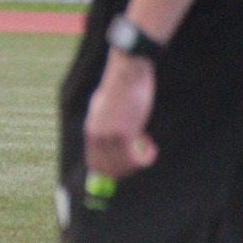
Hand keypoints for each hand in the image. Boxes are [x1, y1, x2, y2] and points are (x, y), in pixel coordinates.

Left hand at [82, 51, 158, 178]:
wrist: (127, 71)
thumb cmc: (121, 87)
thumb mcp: (105, 109)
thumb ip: (104, 127)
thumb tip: (110, 146)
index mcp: (90, 131)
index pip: (94, 164)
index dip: (111, 171)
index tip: (125, 169)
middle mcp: (97, 137)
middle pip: (108, 170)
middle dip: (127, 169)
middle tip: (141, 157)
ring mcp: (109, 137)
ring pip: (124, 167)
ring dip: (139, 161)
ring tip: (148, 145)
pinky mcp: (124, 134)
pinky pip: (135, 160)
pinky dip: (146, 157)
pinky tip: (151, 145)